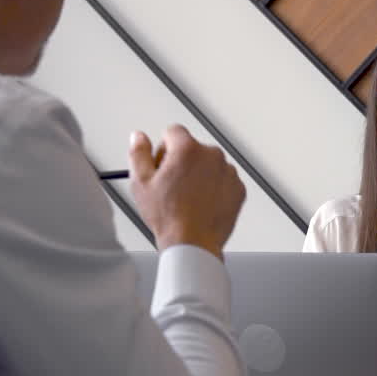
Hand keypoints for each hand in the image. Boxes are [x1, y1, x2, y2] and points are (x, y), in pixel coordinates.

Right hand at [127, 125, 245, 257]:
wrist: (194, 243)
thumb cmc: (169, 217)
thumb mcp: (141, 183)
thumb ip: (138, 153)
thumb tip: (138, 137)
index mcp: (188, 149)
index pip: (173, 132)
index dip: (163, 149)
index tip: (162, 165)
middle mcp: (212, 156)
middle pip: (192, 148)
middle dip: (182, 163)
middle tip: (172, 187)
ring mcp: (228, 172)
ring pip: (209, 165)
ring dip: (199, 175)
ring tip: (187, 199)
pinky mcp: (238, 188)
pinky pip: (224, 180)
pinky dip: (215, 189)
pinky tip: (202, 204)